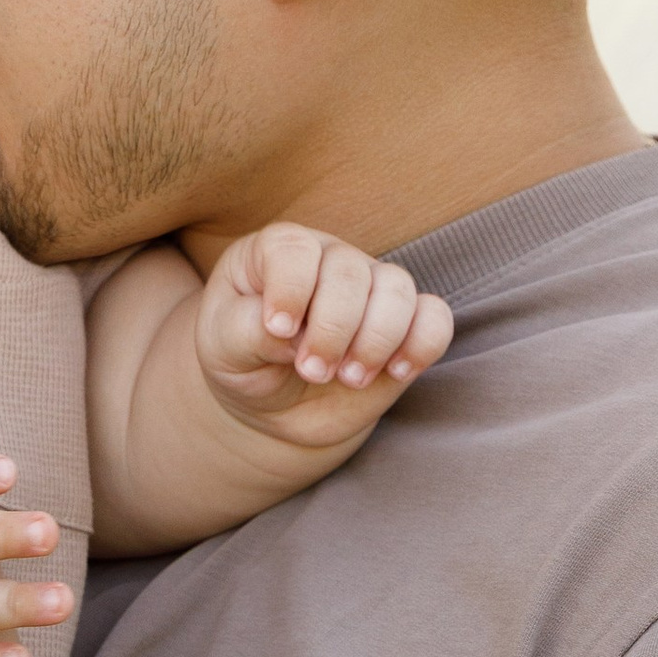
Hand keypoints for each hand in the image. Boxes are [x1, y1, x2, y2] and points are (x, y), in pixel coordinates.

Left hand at [195, 224, 452, 451]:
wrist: (274, 406)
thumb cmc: (243, 362)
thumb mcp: (222, 349)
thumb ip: (246, 331)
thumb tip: (293, 334)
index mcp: (277, 253)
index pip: (293, 250)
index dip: (291, 290)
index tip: (279, 332)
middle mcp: (329, 260)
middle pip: (349, 272)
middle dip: (333, 329)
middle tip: (312, 371)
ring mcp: (371, 288)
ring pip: (398, 289)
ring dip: (376, 339)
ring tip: (350, 378)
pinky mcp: (405, 324)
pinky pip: (435, 319)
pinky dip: (422, 346)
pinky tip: (395, 373)